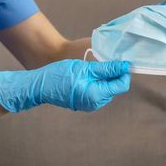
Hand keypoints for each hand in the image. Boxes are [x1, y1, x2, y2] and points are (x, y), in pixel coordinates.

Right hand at [0, 59, 130, 112]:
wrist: (40, 86)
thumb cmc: (60, 75)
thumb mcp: (85, 68)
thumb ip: (107, 68)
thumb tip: (125, 67)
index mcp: (97, 95)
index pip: (121, 85)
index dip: (123, 72)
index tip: (121, 61)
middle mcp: (95, 104)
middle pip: (114, 87)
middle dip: (113, 75)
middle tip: (105, 61)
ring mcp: (90, 105)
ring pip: (106, 89)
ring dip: (105, 78)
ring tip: (94, 68)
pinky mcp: (84, 103)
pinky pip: (97, 92)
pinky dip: (97, 83)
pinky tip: (88, 75)